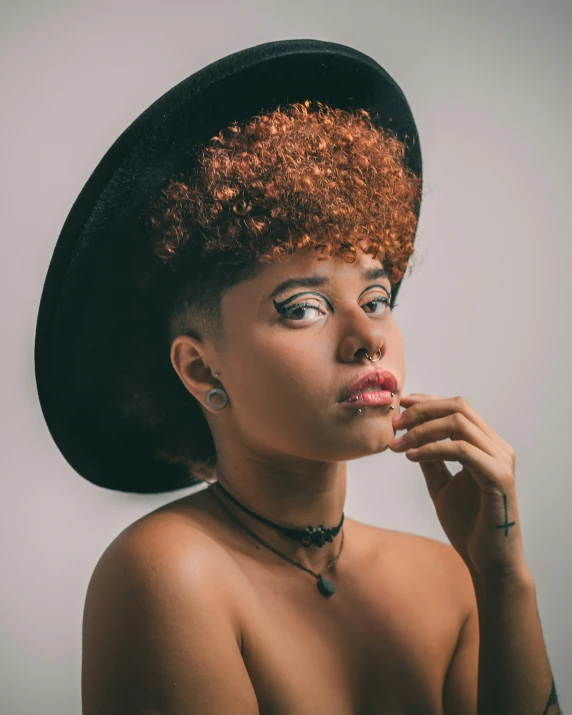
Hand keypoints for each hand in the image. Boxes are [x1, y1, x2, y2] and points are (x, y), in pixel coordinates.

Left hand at [389, 393, 526, 576]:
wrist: (488, 562)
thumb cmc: (468, 525)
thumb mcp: (441, 485)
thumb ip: (431, 460)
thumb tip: (410, 438)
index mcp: (487, 446)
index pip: (457, 408)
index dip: (427, 402)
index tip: (399, 406)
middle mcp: (497, 447)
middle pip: (458, 408)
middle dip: (422, 411)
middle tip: (394, 424)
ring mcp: (501, 461)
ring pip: (459, 424)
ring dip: (423, 430)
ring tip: (398, 444)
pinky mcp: (498, 477)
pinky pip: (462, 450)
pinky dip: (433, 449)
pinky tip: (412, 457)